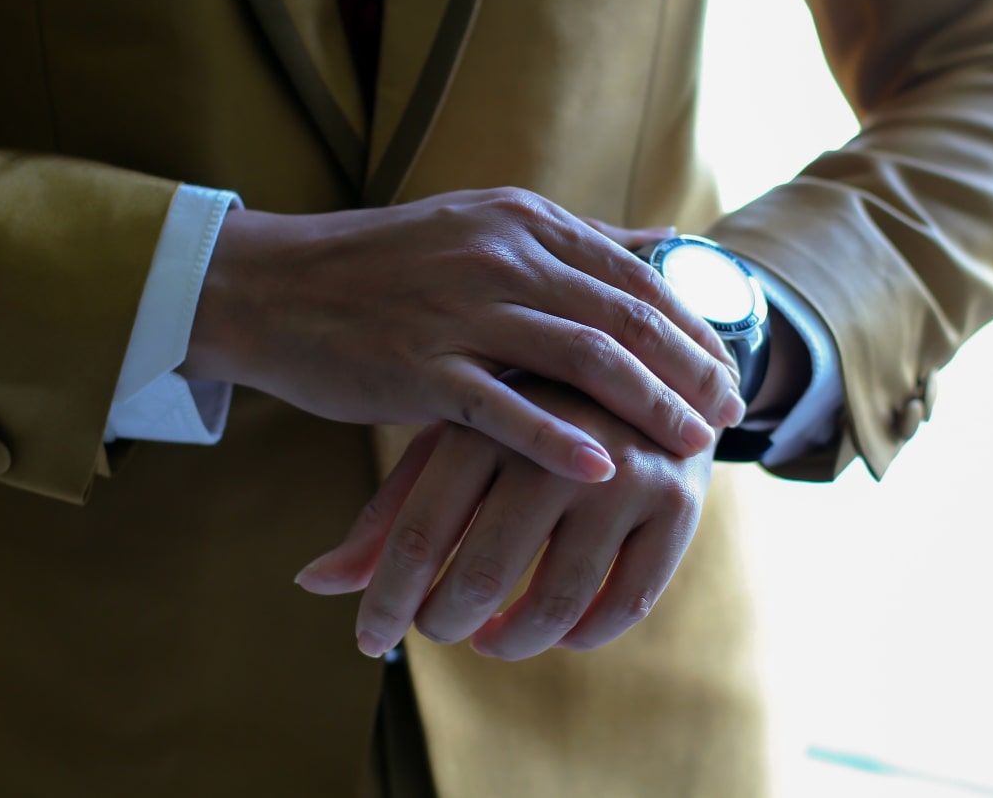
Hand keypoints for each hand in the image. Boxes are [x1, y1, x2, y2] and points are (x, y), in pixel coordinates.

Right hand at [183, 187, 744, 481]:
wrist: (273, 286)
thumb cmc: (383, 269)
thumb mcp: (479, 229)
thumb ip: (567, 242)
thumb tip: (656, 249)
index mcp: (524, 222)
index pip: (636, 276)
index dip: (694, 326)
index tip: (729, 369)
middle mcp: (502, 256)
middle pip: (625, 317)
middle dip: (691, 369)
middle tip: (732, 413)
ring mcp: (461, 310)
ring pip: (583, 358)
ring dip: (650, 404)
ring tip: (694, 444)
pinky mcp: (419, 366)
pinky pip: (505, 406)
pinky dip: (559, 438)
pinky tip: (605, 467)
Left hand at [294, 376, 714, 659]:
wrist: (641, 351)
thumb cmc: (524, 407)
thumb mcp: (454, 441)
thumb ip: (390, 512)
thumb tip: (310, 582)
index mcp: (488, 418)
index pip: (418, 533)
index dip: (386, 600)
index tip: (369, 639)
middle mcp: (556, 444)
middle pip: (482, 572)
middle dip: (445, 621)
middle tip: (435, 629)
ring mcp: (626, 474)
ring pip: (557, 600)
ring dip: (514, 641)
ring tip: (492, 641)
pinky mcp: (682, 500)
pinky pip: (630, 600)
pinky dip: (588, 633)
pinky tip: (563, 632)